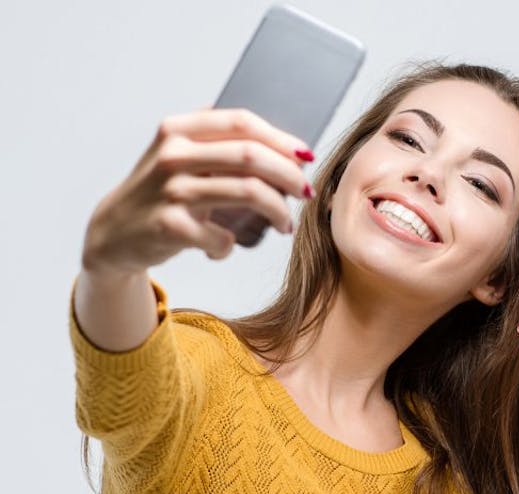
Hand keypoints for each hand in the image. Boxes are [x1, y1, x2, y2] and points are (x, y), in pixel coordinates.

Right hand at [81, 107, 313, 274]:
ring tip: (284, 224)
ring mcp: (170, 190)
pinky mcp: (170, 226)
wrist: (114, 233)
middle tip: (306, 192)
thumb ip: (221, 145)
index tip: (306, 156)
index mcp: (178, 129)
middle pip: (251, 156)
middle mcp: (173, 154)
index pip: (241, 122)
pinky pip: (222, 236)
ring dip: (277, 211)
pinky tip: (223, 246)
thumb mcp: (182, 157)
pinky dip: (229, 245)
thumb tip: (287, 151)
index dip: (280, 138)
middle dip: (289, 175)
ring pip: (247, 192)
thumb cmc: (161, 193)